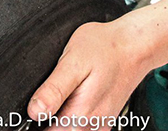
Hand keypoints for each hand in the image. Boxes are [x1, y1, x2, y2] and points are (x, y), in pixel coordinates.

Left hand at [27, 20, 151, 129]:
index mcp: (79, 116)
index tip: (32, 106)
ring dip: (58, 117)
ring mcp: (99, 125)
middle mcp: (90, 127)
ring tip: (63, 90)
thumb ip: (53, 90)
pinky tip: (74, 94)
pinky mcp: (103, 119)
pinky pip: (80, 126)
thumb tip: (34, 112)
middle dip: (45, 118)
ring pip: (68, 130)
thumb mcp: (73, 62)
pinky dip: (71, 115)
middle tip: (51, 91)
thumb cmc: (106, 48)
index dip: (31, 122)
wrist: (135, 45)